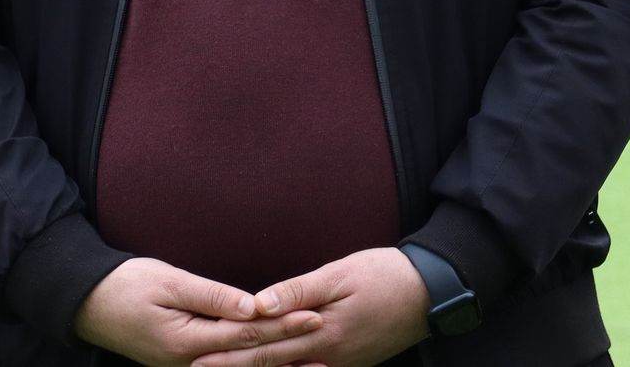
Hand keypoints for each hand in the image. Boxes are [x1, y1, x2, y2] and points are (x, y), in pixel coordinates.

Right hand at [73, 258, 324, 366]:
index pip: (247, 333)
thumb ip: (213, 297)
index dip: (284, 325)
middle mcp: (187, 362)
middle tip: (326, 338)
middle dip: (288, 348)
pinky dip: (251, 363)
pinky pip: (224, 365)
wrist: (87, 303)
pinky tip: (273, 361)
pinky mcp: (181, 362)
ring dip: (274, 363)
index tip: (316, 316)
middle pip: (248, 355)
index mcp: (186, 341)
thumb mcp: (170, 282)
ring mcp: (183, 366)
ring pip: (238, 366)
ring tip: (313, 360)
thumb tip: (253, 305)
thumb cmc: (128, 285)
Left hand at [191, 248, 430, 366]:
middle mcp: (326, 355)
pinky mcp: (351, 360)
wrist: (432, 291)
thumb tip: (258, 304)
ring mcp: (340, 362)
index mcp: (320, 332)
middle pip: (270, 365)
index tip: (197, 357)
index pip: (264, 345)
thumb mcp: (341, 273)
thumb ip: (299, 290)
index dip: (229, 351)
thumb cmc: (386, 275)